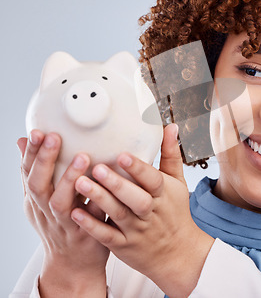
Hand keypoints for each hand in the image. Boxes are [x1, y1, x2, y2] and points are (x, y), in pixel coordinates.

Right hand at [18, 130, 108, 296]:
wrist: (73, 263)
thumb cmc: (60, 223)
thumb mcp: (40, 198)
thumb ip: (35, 172)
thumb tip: (22, 140)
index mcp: (35, 200)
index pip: (27, 173)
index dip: (30, 152)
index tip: (36, 131)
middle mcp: (46, 211)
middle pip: (38, 186)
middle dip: (44, 161)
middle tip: (54, 137)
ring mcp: (65, 223)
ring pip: (61, 203)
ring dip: (69, 180)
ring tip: (82, 157)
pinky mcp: (86, 234)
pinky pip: (90, 218)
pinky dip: (95, 203)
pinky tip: (104, 187)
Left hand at [71, 123, 214, 297]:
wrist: (176, 253)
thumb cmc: (174, 212)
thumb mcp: (177, 183)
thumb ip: (170, 154)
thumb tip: (171, 126)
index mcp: (163, 194)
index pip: (152, 180)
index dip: (138, 168)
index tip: (122, 154)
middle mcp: (150, 212)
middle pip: (135, 198)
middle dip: (116, 184)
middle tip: (96, 167)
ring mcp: (136, 230)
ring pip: (117, 215)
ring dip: (99, 199)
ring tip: (79, 182)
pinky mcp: (123, 245)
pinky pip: (107, 236)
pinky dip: (92, 226)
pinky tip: (76, 213)